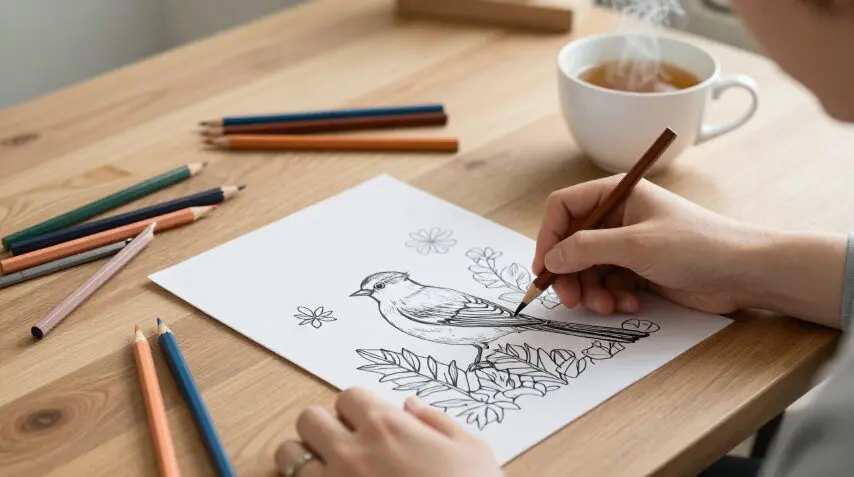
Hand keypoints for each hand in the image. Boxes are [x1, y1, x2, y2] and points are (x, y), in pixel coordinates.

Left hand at [275, 387, 502, 476]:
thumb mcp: (471, 449)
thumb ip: (436, 421)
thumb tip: (411, 406)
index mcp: (387, 427)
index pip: (348, 397)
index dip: (358, 409)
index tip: (369, 424)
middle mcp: (352, 451)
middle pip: (309, 419)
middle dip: (323, 428)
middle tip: (343, 444)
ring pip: (289, 455)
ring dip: (303, 459)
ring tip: (326, 470)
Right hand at [532, 175, 766, 315]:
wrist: (744, 272)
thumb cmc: (695, 245)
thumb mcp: (635, 244)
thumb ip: (587, 249)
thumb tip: (551, 258)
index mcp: (617, 194)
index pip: (564, 208)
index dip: (548, 236)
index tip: (545, 268)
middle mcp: (618, 217)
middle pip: (571, 243)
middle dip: (569, 273)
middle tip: (571, 299)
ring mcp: (628, 245)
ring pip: (588, 268)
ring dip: (591, 290)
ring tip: (608, 306)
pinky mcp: (639, 270)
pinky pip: (608, 284)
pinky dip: (612, 297)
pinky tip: (631, 304)